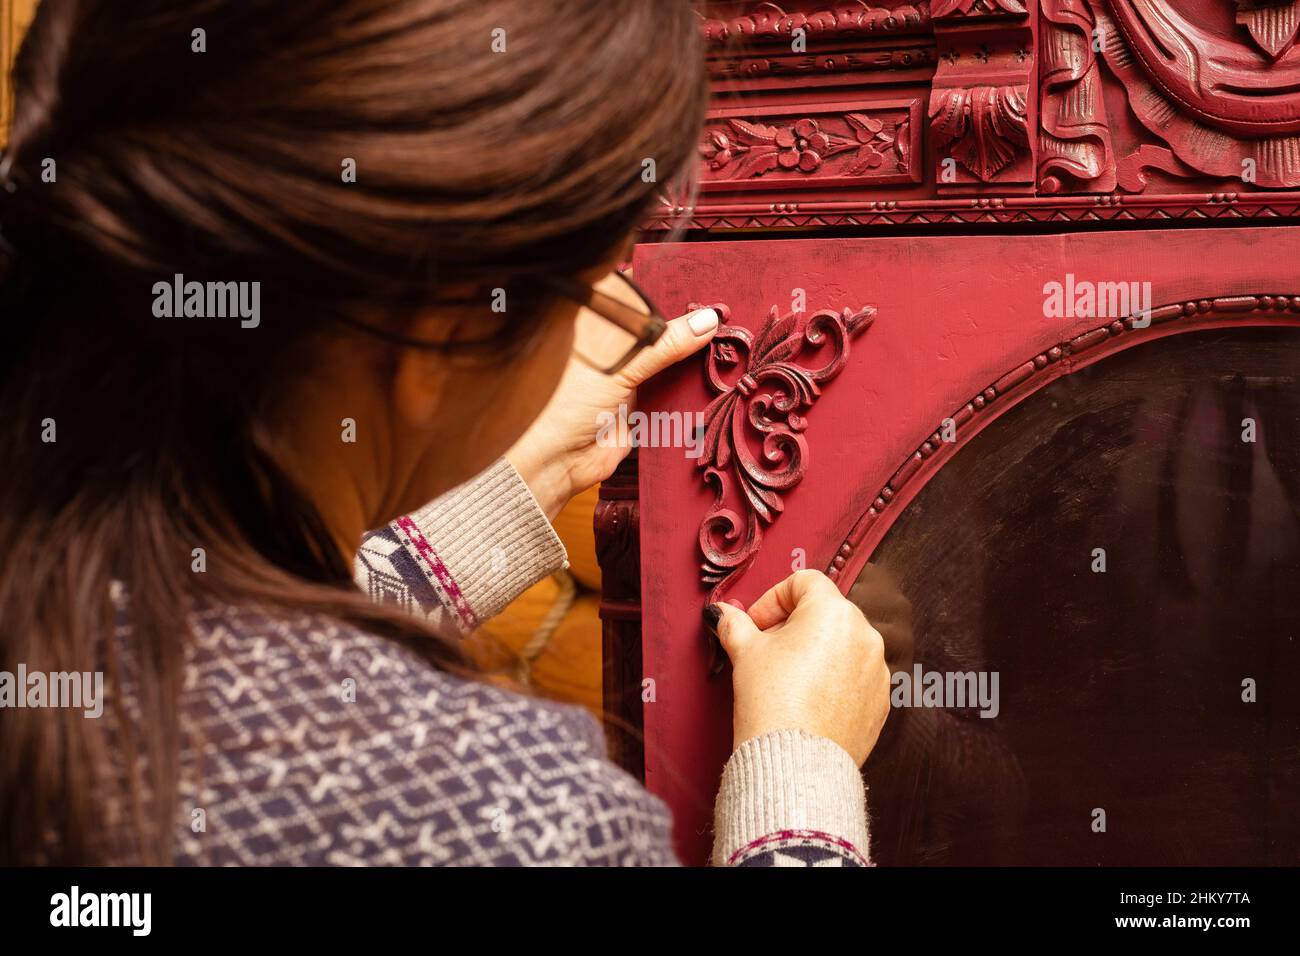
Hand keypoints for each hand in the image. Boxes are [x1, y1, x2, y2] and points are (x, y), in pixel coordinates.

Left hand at [506, 269, 719, 518]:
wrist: (559, 461)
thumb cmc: (566, 403)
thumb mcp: (620, 366)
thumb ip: (663, 343)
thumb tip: (706, 321)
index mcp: (594, 324)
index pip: (631, 293)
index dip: (660, 283)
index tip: (694, 275)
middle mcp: (611, 346)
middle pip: (654, 325)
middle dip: (683, 318)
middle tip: (720, 303)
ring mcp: (627, 374)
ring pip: (666, 355)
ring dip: (691, 349)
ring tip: (727, 330)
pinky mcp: (642, 402)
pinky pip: (672, 385)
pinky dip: (691, 379)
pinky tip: (717, 367)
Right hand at [710, 569, 890, 766]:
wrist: (796, 763)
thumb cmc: (772, 702)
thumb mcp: (745, 654)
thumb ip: (735, 625)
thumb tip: (723, 614)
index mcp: (833, 612)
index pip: (804, 582)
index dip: (773, 599)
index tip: (755, 625)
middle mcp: (865, 635)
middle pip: (825, 613)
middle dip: (793, 627)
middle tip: (765, 651)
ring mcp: (877, 669)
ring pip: (842, 645)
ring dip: (815, 652)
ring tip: (785, 679)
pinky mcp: (880, 701)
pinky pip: (854, 677)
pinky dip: (832, 679)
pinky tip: (807, 700)